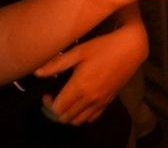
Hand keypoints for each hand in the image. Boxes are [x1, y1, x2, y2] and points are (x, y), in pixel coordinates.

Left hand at [34, 18, 148, 125]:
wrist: (131, 48)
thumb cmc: (103, 46)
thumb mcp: (79, 51)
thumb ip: (57, 64)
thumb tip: (37, 73)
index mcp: (79, 87)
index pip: (56, 109)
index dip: (48, 104)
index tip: (48, 93)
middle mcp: (89, 98)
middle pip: (66, 118)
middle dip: (56, 111)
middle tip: (55, 98)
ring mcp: (100, 101)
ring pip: (79, 121)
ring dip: (69, 115)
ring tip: (67, 102)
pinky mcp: (109, 101)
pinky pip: (93, 117)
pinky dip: (84, 116)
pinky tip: (82, 103)